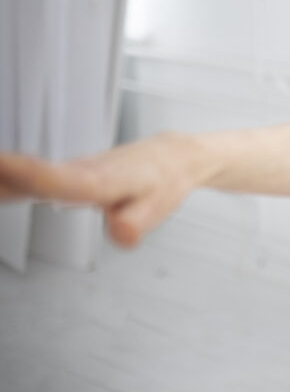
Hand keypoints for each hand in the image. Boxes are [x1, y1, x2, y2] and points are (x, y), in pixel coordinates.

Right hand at [0, 133, 201, 247]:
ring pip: (24, 176)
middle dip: (1, 176)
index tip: (2, 166)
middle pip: (32, 176)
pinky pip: (26, 179)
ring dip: (0, 178)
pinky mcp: (62, 177)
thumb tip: (122, 234)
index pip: (67, 181)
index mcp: (104, 180)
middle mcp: (80, 172)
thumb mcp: (160, 203)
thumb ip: (139, 219)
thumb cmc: (164, 180)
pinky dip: (3, 181)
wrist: (170, 157)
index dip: (34, 176)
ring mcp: (68, 173)